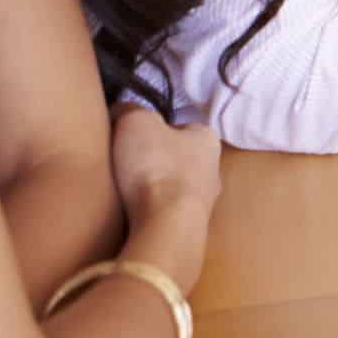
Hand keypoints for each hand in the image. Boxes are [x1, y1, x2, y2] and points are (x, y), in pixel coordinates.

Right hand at [109, 105, 220, 292]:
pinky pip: (167, 213)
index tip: (131, 139)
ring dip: (153, 189)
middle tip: (127, 166)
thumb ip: (129, 109)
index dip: (153, 130)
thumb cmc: (156, 165)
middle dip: (154, 162)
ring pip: (174, 188)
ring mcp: (205, 203)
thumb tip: (122, 111)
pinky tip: (134, 214)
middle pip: (177, 159)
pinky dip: (152, 211)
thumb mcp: (135, 121)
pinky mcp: (191, 228)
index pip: (180, 127)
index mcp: (208, 138)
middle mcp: (214, 169)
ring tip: (126, 192)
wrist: (167, 225)